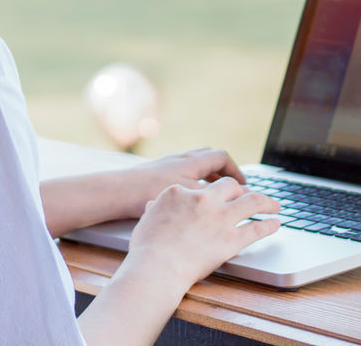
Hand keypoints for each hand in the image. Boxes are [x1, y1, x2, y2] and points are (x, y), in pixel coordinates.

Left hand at [119, 147, 247, 218]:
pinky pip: (179, 175)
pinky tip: (186, 203)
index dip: (235, 171)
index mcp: (190, 162)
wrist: (116, 191)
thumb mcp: (190, 195)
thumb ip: (216, 194)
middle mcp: (179, 160)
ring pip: (193, 167)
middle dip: (222, 172)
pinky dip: (189, 185)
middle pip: (208, 158)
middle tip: (231, 188)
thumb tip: (240, 195)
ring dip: (205, 179)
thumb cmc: (149, 191)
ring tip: (211, 197)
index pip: (221, 158)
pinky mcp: (155, 175)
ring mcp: (166, 166)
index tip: (243, 186)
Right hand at [127, 177, 281, 291]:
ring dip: (266, 201)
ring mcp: (220, 218)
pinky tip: (275, 223)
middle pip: (229, 186)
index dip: (213, 193)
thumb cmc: (147, 248)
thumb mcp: (146, 220)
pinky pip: (256, 228)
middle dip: (241, 189)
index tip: (218, 197)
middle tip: (248, 194)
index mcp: (180, 192)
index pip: (202, 187)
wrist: (158, 266)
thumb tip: (152, 205)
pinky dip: (269, 225)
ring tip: (275, 204)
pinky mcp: (232, 239)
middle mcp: (204, 199)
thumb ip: (154, 209)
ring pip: (252, 201)